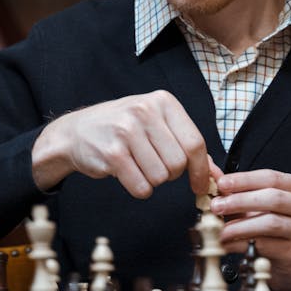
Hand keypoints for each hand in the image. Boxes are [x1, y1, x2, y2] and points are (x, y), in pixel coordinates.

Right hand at [30, 90, 210, 198]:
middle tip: (153, 165)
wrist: (76, 132)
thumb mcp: (155, 124)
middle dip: (170, 174)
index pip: (195, 142)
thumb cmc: (122, 129)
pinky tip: (126, 173)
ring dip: (152, 180)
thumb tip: (215, 175)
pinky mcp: (112, 153)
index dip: (201, 170)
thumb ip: (185, 145)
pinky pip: (142, 187)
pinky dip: (138, 188)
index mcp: (163, 102)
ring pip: (161, 178)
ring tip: (136, 164)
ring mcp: (127, 131)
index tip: (201, 186)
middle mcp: (145, 111)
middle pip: (178, 164)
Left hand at [210, 170, 290, 290]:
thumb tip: (213, 173)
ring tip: (221, 230)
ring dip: (239, 226)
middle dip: (240, 201)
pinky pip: (265, 245)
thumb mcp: (261, 207)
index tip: (222, 183)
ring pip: (269, 223)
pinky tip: (228, 244)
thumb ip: (239, 191)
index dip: (244, 180)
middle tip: (217, 206)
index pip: (271, 177)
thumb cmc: (277, 230)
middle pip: (272, 198)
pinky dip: (242, 244)